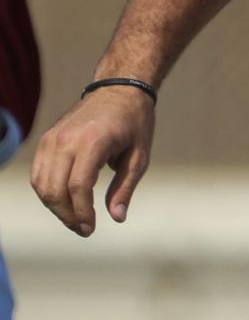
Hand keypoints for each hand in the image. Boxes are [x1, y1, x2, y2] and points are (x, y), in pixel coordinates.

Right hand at [30, 86, 155, 235]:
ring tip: (76, 217)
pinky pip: (38, 174)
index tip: (90, 228)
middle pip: (55, 190)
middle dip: (67, 215)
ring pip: (41, 185)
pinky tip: (65, 201)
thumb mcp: (140, 156)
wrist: (119, 89)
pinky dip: (47, 192)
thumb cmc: (134, 123)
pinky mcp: (46, 139)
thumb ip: (125, 187)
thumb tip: (117, 218)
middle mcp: (67, 139)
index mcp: (94, 141)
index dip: (82, 213)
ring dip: (55, 207)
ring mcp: (53, 138)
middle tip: (84, 229)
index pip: (78, 186)